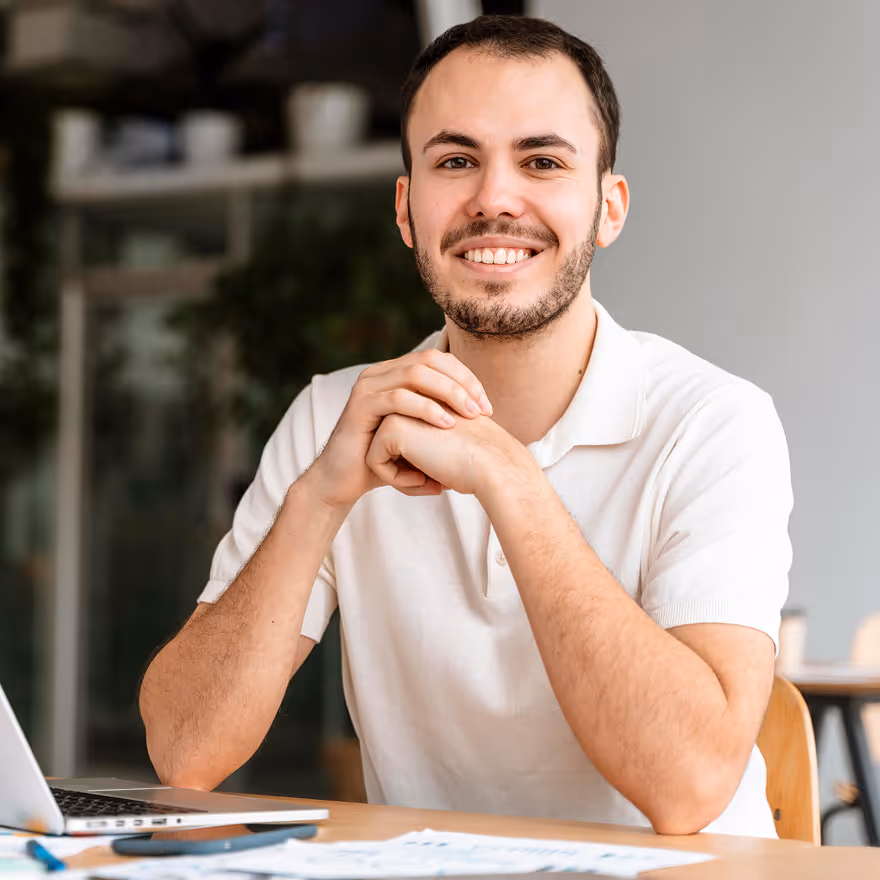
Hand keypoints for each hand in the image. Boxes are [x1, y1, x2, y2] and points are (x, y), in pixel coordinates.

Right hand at [307, 350, 491, 508]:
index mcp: (395, 374)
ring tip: (469, 416)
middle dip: (461, 384)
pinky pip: (398, 398)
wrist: (345, 481)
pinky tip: (445, 425)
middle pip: (429, 361)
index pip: (438, 360)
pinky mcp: (359, 405)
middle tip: (482, 410)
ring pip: (415, 374)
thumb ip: (444, 418)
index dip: (466, 378)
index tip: (487, 406)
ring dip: (448, 393)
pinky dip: (426, 409)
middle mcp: (380, 373)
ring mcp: (368, 386)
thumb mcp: (421, 435)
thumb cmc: (388, 460)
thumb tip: (484, 413)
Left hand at [365, 409, 531, 497]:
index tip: (444, 472)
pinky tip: (425, 479)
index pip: (402, 440)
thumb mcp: (446, 443)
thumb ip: (421, 439)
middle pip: (388, 445)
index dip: (418, 464)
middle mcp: (411, 397)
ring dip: (401, 474)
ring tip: (432, 479)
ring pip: (378, 452)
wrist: (493, 466)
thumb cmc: (476, 462)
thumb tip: (397, 457)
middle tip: (438, 478)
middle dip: (406, 468)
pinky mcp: (391, 427)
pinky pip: (374, 462)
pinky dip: (396, 479)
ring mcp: (399, 408)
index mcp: (425, 398)